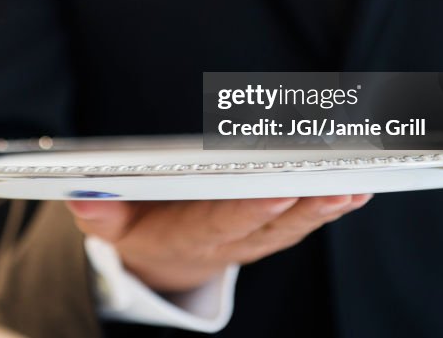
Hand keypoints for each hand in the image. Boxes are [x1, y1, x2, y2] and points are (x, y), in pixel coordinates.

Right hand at [67, 195, 371, 292]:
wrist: (165, 261)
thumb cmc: (140, 228)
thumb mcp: (111, 228)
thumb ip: (101, 215)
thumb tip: (83, 199)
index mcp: (188, 237)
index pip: (220, 222)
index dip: (249, 209)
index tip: (277, 190)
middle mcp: (229, 241)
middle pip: (270, 224)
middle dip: (305, 205)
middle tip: (337, 183)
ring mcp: (255, 238)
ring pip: (295, 224)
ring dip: (327, 206)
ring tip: (356, 183)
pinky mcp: (272, 229)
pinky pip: (304, 219)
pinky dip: (332, 206)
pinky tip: (358, 188)